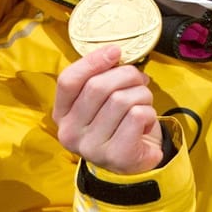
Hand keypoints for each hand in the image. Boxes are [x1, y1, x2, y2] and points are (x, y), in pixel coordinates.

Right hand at [54, 43, 163, 175]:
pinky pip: (137, 116)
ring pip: (121, 100)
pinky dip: (149, 112)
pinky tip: (146, 121)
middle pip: (97, 87)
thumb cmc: (117, 123)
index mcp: (62, 114)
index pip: (68, 81)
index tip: (115, 51)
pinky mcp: (116, 156)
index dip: (92, 61)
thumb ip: (100, 78)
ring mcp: (91, 147)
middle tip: (140, 79)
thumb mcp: (101, 101)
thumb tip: (114, 53)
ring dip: (141, 95)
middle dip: (126, 75)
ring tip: (143, 103)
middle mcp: (70, 133)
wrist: (135, 160)